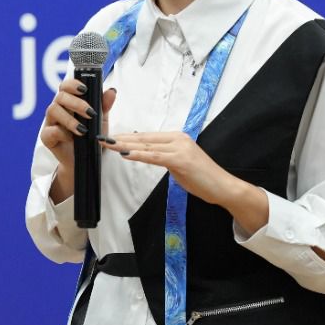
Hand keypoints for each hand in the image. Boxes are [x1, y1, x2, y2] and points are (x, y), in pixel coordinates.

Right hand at [42, 80, 115, 201]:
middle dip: (76, 103)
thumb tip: (111, 91)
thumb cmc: (92, 136)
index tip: (85, 90)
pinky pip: (50, 130)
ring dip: (69, 119)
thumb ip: (104, 105)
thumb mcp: (102, 120)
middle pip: (60, 96)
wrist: (87, 159)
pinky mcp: (47, 137)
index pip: (66, 86)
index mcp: (69, 101)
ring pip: (53, 110)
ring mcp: (51, 122)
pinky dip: (62, 133)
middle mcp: (58, 109)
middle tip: (91, 113)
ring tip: (83, 130)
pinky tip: (72, 138)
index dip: (73, 84)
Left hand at [102, 132, 267, 230]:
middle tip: (101, 138)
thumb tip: (147, 153)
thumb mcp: (179, 165)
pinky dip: (138, 155)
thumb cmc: (202, 178)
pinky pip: (155, 157)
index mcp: (176, 138)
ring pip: (146, 146)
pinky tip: (125, 154)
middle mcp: (178, 138)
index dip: (126, 137)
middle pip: (143, 138)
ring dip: (124, 145)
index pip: (146, 137)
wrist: (223, 187)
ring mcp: (180, 148)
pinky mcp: (181, 160)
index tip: (109, 137)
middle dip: (120, 139)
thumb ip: (164, 157)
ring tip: (107, 144)